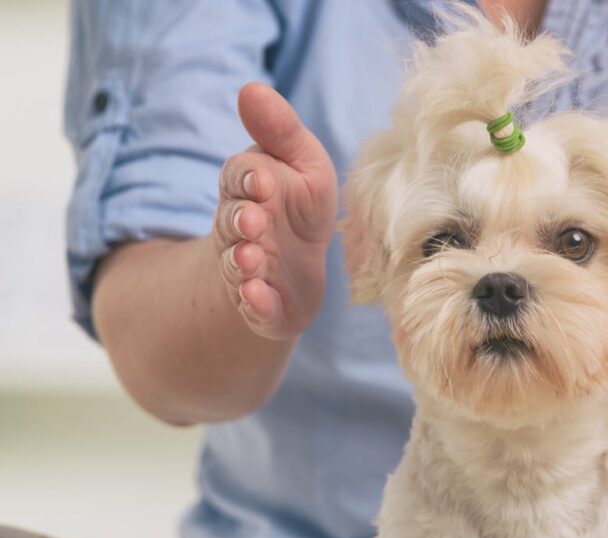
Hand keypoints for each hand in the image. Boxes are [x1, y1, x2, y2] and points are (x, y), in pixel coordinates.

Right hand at [214, 82, 337, 339]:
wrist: (296, 270)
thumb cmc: (299, 208)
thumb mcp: (303, 164)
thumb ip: (281, 131)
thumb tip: (251, 89)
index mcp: (249, 190)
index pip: (239, 178)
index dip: (248, 178)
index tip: (262, 177)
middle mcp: (240, 230)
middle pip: (232, 223)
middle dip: (241, 221)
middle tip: (254, 220)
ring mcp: (248, 270)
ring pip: (238, 265)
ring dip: (244, 261)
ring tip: (253, 258)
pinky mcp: (263, 306)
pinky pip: (254, 307)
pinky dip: (254, 303)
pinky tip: (258, 296)